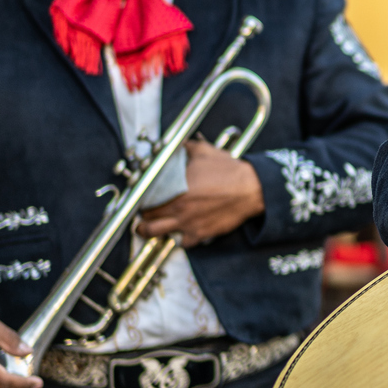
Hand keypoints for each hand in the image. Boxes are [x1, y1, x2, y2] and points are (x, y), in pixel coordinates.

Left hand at [134, 139, 265, 244]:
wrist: (250, 189)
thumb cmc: (228, 170)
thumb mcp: (204, 151)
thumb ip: (184, 147)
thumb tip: (174, 144)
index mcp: (173, 186)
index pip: (143, 195)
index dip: (137, 196)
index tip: (137, 195)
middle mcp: (176, 207)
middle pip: (145, 216)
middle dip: (141, 213)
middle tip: (142, 210)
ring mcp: (186, 223)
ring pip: (154, 233)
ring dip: (147, 230)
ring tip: (146, 227)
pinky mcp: (199, 234)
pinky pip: (181, 243)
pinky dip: (178, 238)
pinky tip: (179, 232)